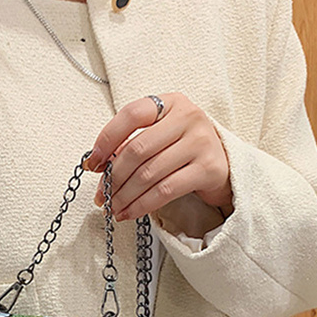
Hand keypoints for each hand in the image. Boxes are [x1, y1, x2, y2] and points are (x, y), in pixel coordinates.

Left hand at [86, 92, 233, 221]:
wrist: (224, 165)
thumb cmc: (184, 149)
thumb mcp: (160, 134)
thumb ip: (133, 141)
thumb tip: (97, 164)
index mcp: (171, 103)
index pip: (132, 115)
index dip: (107, 139)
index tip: (93, 162)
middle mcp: (188, 117)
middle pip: (138, 149)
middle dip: (113, 176)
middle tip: (100, 194)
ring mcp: (201, 142)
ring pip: (149, 173)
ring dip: (124, 195)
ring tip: (112, 207)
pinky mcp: (208, 169)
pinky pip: (164, 191)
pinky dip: (141, 205)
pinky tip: (128, 213)